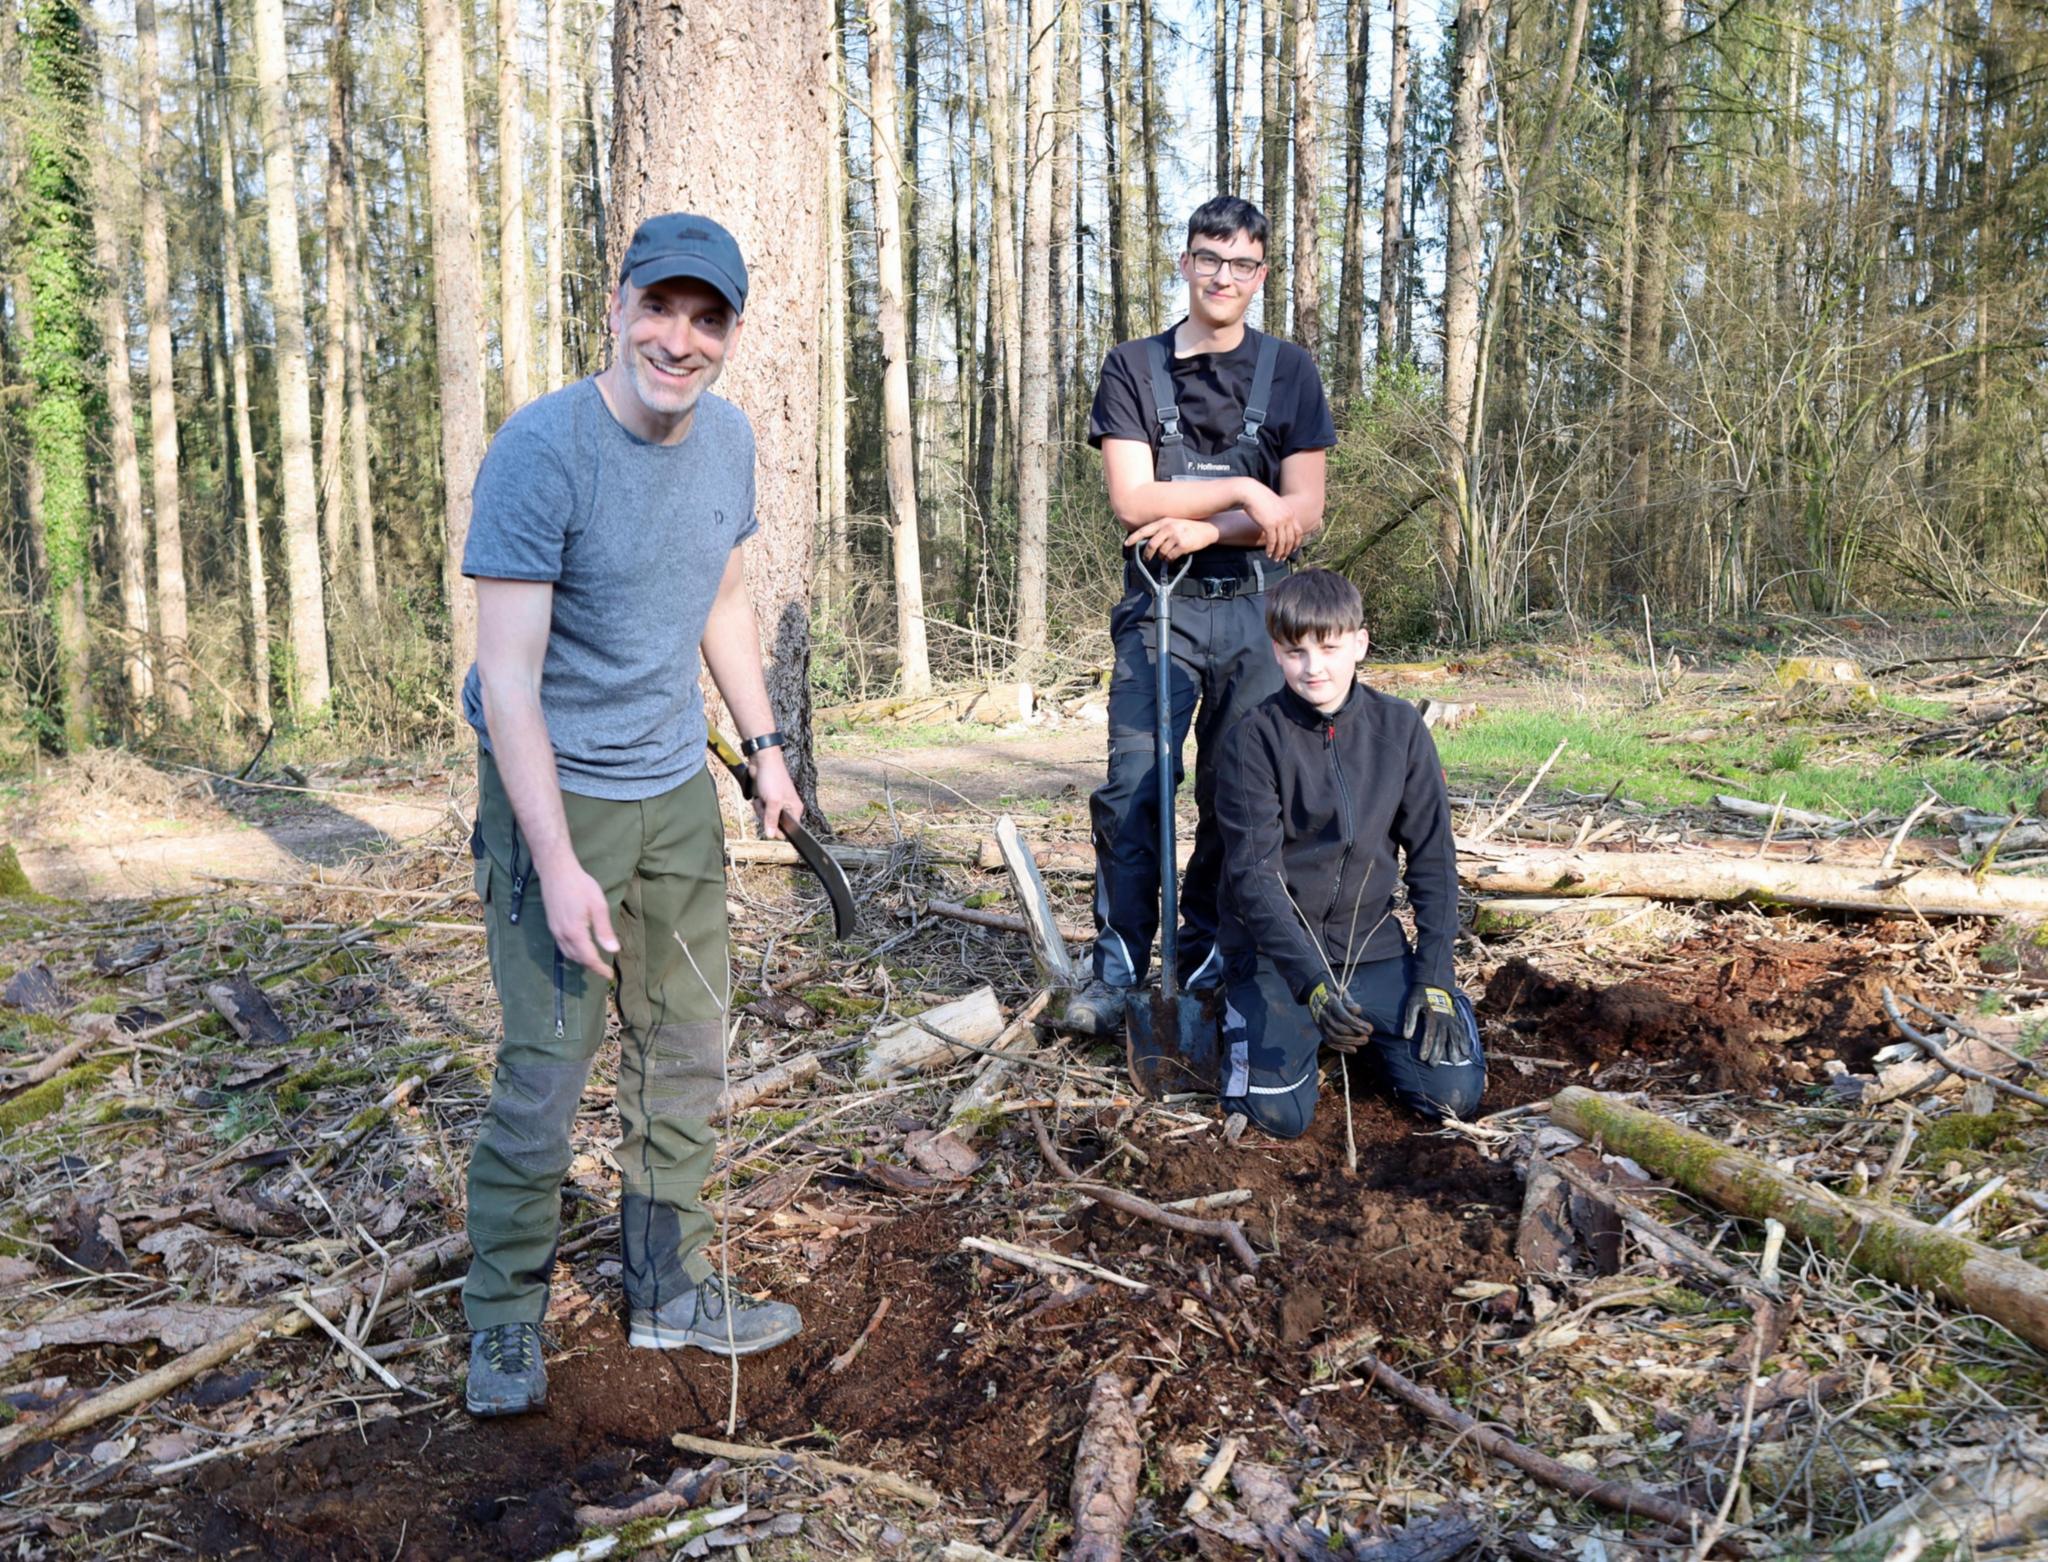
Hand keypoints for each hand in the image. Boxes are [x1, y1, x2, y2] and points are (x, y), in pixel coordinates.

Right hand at [544, 861, 619, 976]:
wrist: (556, 871)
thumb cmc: (581, 886)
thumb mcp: (598, 906)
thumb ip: (604, 930)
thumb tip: (613, 950)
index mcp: (575, 932)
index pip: (589, 958)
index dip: (599, 969)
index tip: (609, 975)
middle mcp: (562, 935)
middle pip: (577, 958)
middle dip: (590, 966)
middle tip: (603, 969)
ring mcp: (554, 930)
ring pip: (567, 954)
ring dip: (580, 960)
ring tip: (594, 961)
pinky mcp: (551, 925)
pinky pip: (561, 946)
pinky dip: (572, 952)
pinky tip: (579, 948)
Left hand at [749, 750, 802, 839]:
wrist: (762, 761)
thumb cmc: (772, 778)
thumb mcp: (773, 802)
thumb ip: (772, 820)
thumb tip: (771, 835)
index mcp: (795, 809)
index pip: (789, 830)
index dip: (778, 830)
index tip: (769, 824)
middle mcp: (788, 808)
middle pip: (775, 825)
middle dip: (766, 817)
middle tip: (766, 805)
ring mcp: (777, 804)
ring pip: (766, 818)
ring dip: (760, 810)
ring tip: (762, 799)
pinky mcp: (768, 799)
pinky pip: (761, 810)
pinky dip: (758, 804)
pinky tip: (758, 796)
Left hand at [1125, 517, 1219, 561]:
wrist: (1207, 528)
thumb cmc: (1189, 527)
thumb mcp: (1174, 523)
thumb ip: (1161, 529)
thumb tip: (1148, 541)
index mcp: (1164, 521)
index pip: (1144, 530)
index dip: (1134, 538)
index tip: (1126, 544)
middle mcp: (1168, 527)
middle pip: (1151, 544)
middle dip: (1147, 554)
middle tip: (1147, 559)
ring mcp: (1176, 536)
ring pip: (1161, 552)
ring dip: (1162, 557)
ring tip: (1167, 556)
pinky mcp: (1183, 545)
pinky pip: (1170, 557)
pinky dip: (1170, 560)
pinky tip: (1173, 558)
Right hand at [1238, 483, 1304, 560]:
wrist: (1250, 492)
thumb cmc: (1259, 498)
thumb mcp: (1275, 505)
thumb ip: (1279, 514)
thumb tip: (1278, 523)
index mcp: (1290, 513)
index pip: (1298, 531)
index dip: (1296, 542)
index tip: (1292, 550)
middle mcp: (1287, 517)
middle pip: (1291, 539)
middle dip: (1287, 551)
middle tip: (1282, 558)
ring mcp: (1279, 521)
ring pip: (1282, 542)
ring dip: (1279, 552)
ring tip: (1275, 559)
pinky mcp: (1269, 525)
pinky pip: (1272, 541)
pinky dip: (1271, 549)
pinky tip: (1268, 554)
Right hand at [1307, 980, 1370, 1050]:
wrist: (1314, 994)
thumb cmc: (1333, 994)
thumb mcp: (1342, 993)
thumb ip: (1350, 1002)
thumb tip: (1357, 1011)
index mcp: (1331, 1003)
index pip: (1345, 1017)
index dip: (1358, 1025)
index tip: (1370, 1028)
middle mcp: (1324, 1014)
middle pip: (1340, 1029)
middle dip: (1356, 1034)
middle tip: (1368, 1035)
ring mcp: (1321, 1023)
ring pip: (1335, 1037)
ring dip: (1351, 1041)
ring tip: (1364, 1041)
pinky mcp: (1320, 1030)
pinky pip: (1330, 1042)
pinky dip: (1342, 1048)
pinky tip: (1353, 1050)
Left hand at [1401, 984, 1470, 1065]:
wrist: (1435, 984)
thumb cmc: (1420, 996)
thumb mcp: (1412, 1004)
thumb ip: (1409, 1020)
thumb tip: (1406, 1036)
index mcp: (1432, 1015)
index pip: (1430, 1033)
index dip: (1426, 1046)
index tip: (1423, 1058)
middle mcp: (1444, 1019)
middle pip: (1442, 1038)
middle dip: (1438, 1052)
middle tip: (1433, 1065)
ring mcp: (1452, 1019)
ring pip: (1454, 1037)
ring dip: (1455, 1050)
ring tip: (1455, 1063)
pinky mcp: (1456, 1020)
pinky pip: (1462, 1032)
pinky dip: (1465, 1042)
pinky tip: (1466, 1053)